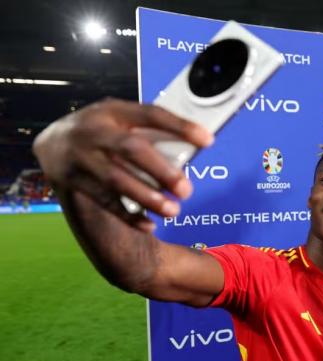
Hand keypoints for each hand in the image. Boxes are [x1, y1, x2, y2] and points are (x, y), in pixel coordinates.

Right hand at [33, 98, 213, 230]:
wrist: (52, 142)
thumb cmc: (101, 131)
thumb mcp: (121, 121)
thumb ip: (149, 132)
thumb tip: (192, 149)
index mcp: (113, 110)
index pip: (151, 114)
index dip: (180, 126)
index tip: (207, 140)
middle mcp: (93, 130)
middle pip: (131, 149)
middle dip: (161, 171)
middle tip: (186, 190)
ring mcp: (79, 155)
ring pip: (116, 179)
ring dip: (147, 198)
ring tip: (173, 210)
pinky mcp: (71, 179)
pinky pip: (103, 201)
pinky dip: (128, 215)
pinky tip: (149, 224)